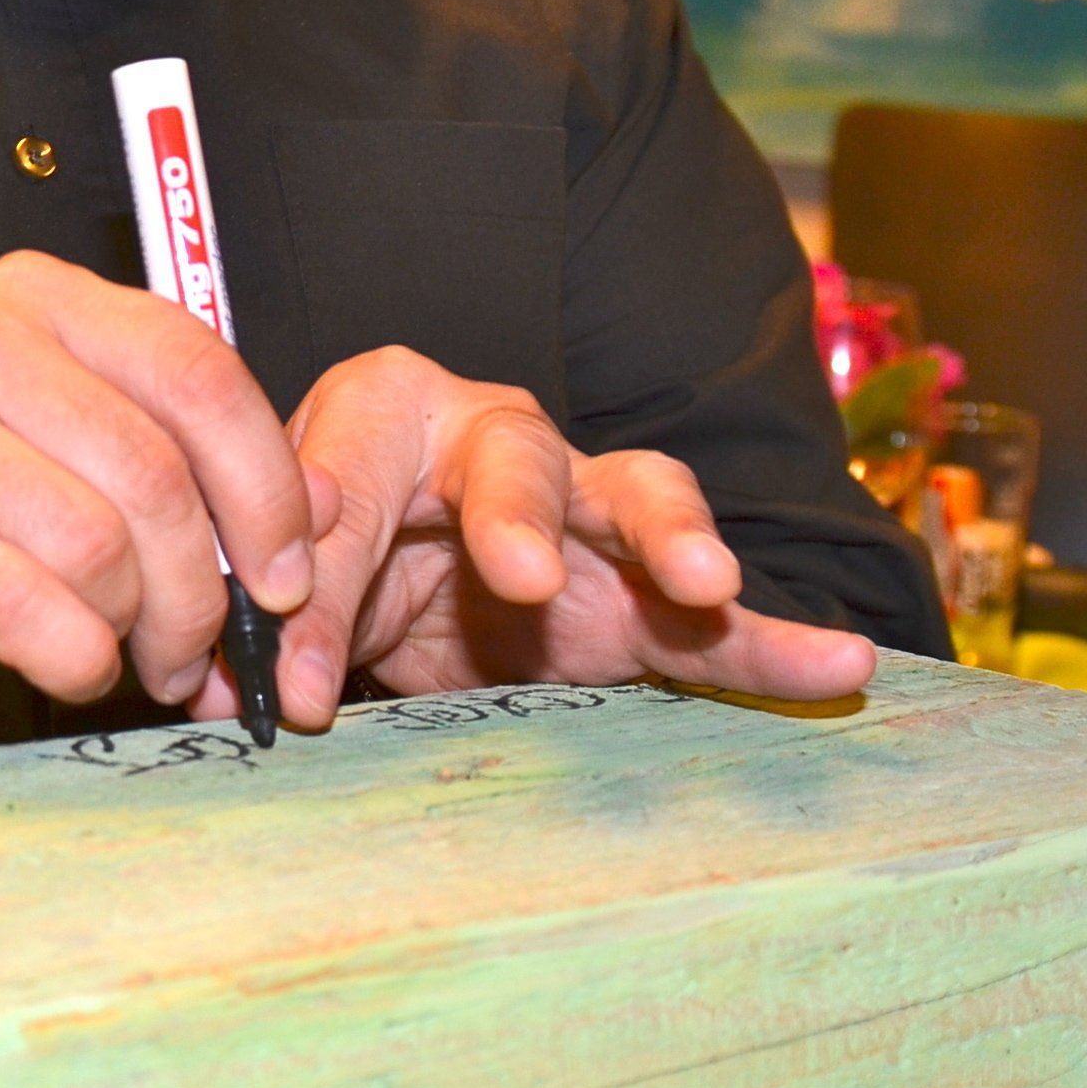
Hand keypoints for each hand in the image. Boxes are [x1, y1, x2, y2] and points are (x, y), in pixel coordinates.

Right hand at [0, 252, 326, 705]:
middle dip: (207, 586)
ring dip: (141, 631)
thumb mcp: (38, 424)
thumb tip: (321, 511)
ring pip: (101, 545)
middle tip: (202, 648)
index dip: (267, 483)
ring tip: (128, 657)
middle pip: (157, 471)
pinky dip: (75, 660)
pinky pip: (29, 609)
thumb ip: (167, 443)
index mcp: (29, 297)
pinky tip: (68, 665)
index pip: (196, 372)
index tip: (286, 570)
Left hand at [204, 347, 878, 729]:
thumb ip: (278, 607)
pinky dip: (779, 640)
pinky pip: (720, 617)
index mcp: (386, 411)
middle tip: (519, 574)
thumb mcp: (286, 573)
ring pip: (640, 497)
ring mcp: (587, 507)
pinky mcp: (645, 591)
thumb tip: (242, 664)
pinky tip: (844, 662)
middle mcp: (496, 435)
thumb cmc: (330, 546)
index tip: (292, 676)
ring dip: (672, 538)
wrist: (389, 575)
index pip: (349, 476)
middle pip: (515, 457)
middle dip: (515, 514)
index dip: (319, 570)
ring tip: (704, 585)